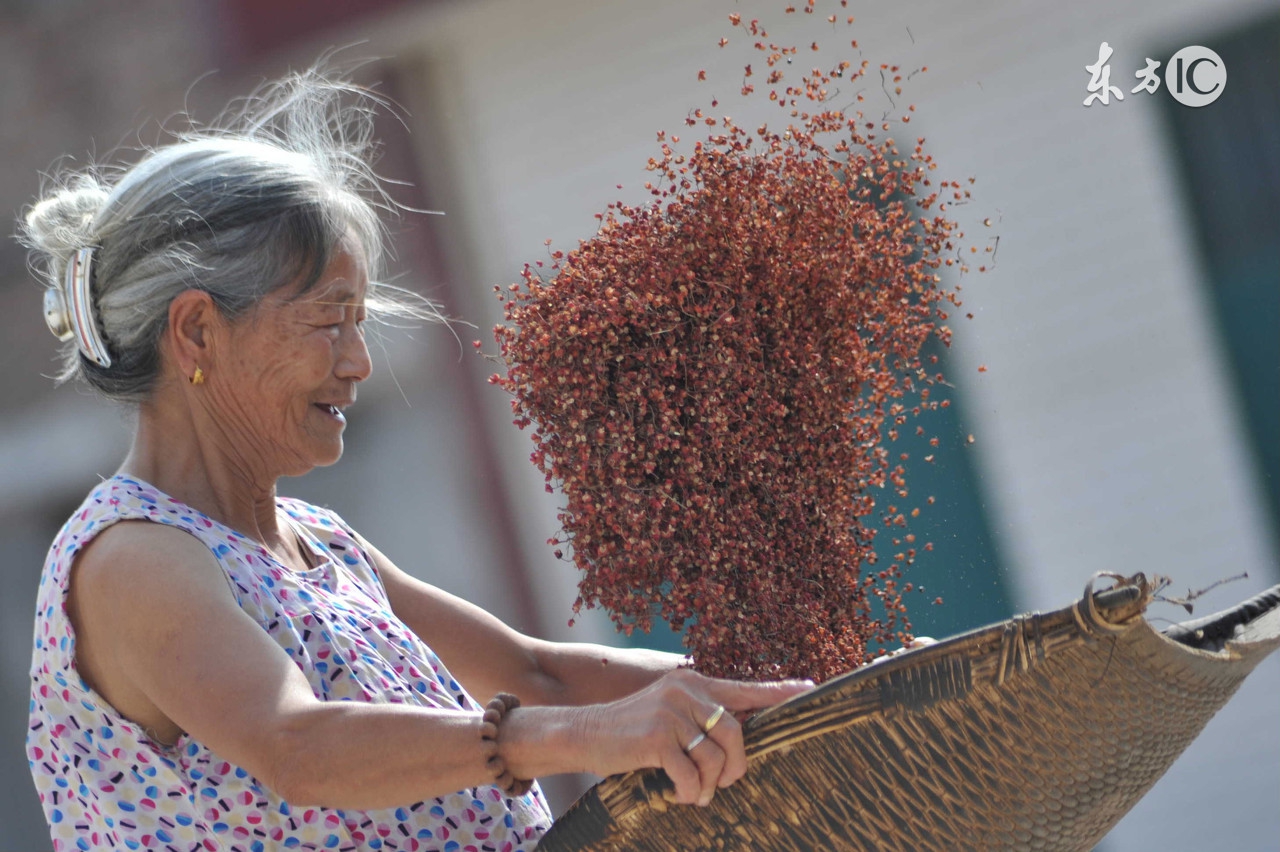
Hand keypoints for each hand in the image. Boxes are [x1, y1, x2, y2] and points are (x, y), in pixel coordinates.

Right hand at [581, 668, 811, 806]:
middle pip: (735, 732)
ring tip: (697, 793)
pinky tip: (679, 794)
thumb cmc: (633, 732)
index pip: (744, 688)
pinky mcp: (657, 736)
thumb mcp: (669, 713)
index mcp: (694, 684)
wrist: (586, 732)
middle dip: (735, 766)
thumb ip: (701, 717)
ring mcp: (671, 711)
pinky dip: (690, 792)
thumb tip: (738, 739)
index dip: (778, 691)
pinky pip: (691, 773)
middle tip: (723, 784)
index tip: (809, 689)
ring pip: (715, 756)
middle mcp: (686, 691)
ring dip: (710, 784)